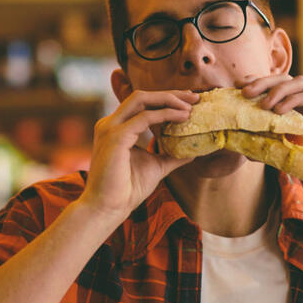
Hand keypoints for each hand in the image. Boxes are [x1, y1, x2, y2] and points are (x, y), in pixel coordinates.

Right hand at [79, 90, 198, 218]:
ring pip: (142, 100)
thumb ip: (171, 155)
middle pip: (142, 96)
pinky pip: (144, 117)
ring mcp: (111, 128)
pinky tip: (182, 117)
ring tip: (190, 107)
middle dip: (170, 94)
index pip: (142, 104)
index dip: (166, 99)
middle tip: (194, 98)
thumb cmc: (127, 190)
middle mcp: (111, 123)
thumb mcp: (156, 166)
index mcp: (117, 128)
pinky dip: (165, 114)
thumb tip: (192, 150)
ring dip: (168, 100)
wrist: (108, 208)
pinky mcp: (115, 137)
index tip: (190, 102)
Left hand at [239, 75, 302, 196]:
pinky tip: (278, 110)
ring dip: (277, 90)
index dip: (258, 86)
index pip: (278, 91)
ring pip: (298, 82)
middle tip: (244, 91)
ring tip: (262, 104)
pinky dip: (293, 99)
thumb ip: (273, 150)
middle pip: (285, 81)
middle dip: (263, 83)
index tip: (238, 89)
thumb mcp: (292, 159)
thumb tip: (245, 150)